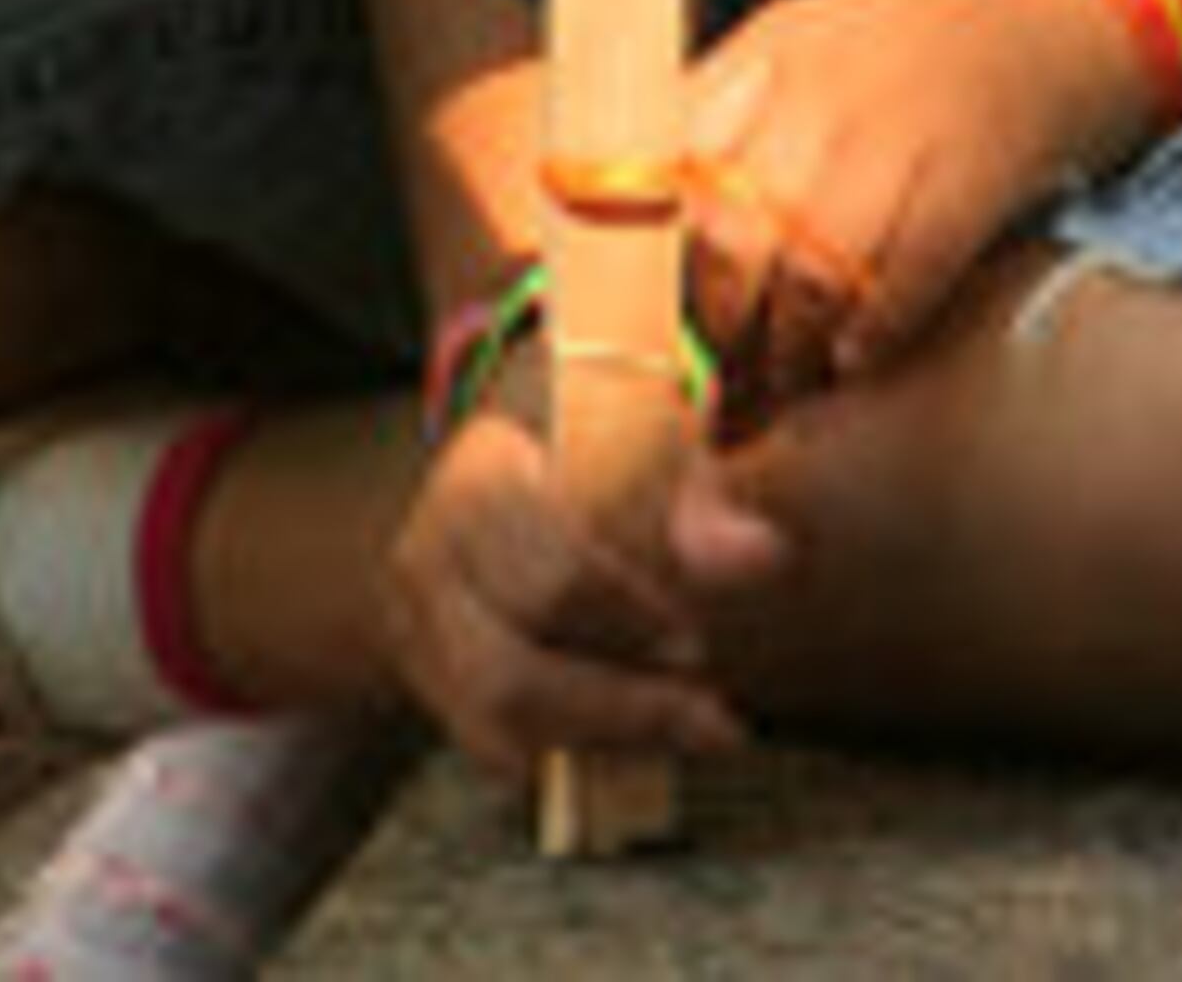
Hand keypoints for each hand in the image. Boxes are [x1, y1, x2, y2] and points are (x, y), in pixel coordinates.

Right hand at [378, 399, 760, 789]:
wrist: (521, 435)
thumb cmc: (600, 430)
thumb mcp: (657, 434)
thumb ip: (703, 501)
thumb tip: (764, 557)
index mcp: (479, 477)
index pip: (549, 578)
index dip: (627, 625)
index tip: (696, 647)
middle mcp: (428, 557)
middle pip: (509, 675)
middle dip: (618, 710)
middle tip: (710, 719)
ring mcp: (417, 625)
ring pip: (495, 726)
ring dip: (601, 743)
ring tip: (684, 730)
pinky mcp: (429, 676)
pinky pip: (491, 744)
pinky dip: (570, 750)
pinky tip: (636, 735)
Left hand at [681, 0, 1146, 414]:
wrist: (1056, 15)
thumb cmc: (915, 42)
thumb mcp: (803, 42)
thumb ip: (725, 117)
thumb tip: (645, 224)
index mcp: (768, 48)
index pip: (668, 163)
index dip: (647, 259)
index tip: (639, 322)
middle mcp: (823, 85)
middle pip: (728, 229)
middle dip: (711, 326)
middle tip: (707, 380)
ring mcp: (899, 130)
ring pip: (807, 269)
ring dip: (784, 352)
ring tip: (779, 387)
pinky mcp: (971, 179)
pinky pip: (901, 282)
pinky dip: (867, 336)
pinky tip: (850, 360)